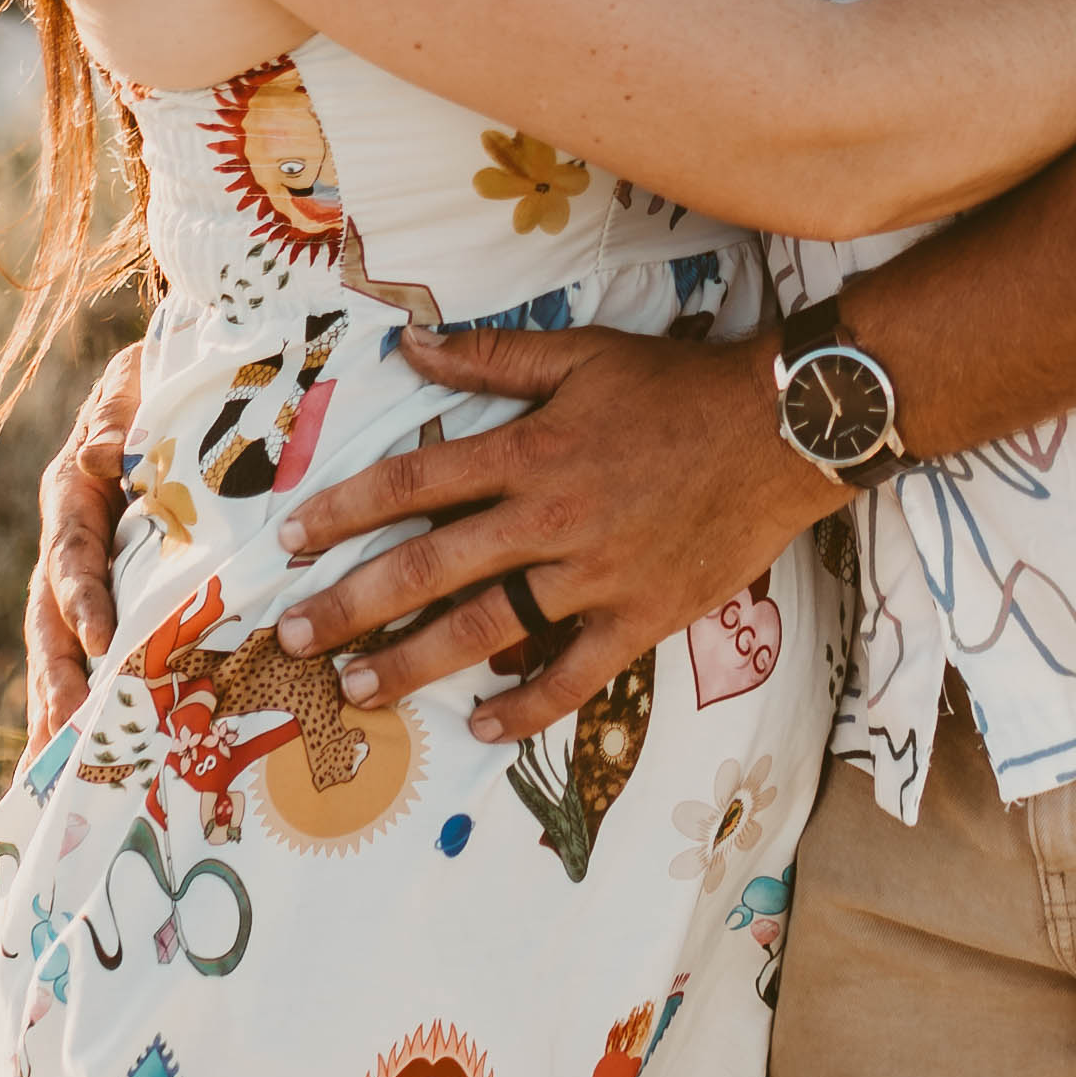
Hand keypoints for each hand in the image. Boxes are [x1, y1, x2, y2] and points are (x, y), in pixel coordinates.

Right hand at [24, 339, 145, 732]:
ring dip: (56, 712)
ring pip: (59, 653)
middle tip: (68, 735)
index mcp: (71, 496)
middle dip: (56, 682)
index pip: (71, 555)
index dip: (81, 600)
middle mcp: (68, 545)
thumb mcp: (137, 387)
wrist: (168, 383)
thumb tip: (97, 451)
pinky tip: (74, 762)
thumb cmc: (158, 384)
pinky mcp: (108, 600)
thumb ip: (117, 417)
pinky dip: (80, 708)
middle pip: (50, 623)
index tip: (98, 642)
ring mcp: (83, 579)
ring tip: (50, 775)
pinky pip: (89, 659)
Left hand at [274, 320, 830, 748]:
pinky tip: (483, 729)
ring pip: (486, 629)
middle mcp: (551, 517)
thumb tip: (408, 347)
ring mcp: (595, 575)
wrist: (783, 430)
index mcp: (531, 450)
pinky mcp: (642, 618)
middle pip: (430, 566)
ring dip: (413, 663)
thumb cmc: (678, 387)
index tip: (292, 540)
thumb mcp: (583, 354)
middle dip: (351, 604)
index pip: (415, 481)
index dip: (346, 510)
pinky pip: (574, 676)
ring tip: (358, 689)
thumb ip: (491, 359)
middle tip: (293, 638)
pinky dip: (527, 707)